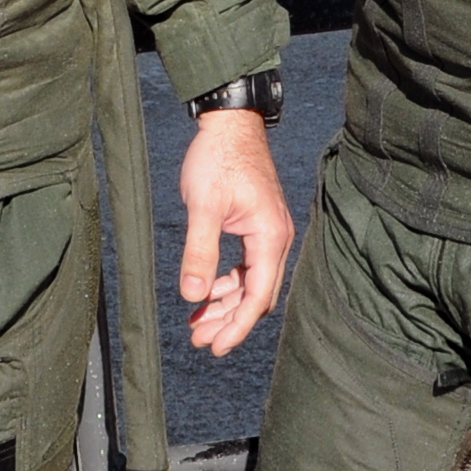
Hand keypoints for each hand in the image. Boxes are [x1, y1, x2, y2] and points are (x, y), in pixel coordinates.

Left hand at [177, 109, 293, 357]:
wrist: (229, 124)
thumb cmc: (218, 158)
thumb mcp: (203, 206)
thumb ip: (199, 252)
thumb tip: (193, 295)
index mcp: (269, 235)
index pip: (258, 295)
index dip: (237, 326)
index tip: (216, 347)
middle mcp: (276, 238)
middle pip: (257, 295)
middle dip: (230, 321)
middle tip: (200, 341)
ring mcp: (268, 232)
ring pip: (251, 282)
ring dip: (227, 304)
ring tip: (197, 324)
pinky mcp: (257, 226)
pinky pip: (247, 266)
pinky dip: (228, 283)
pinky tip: (206, 293)